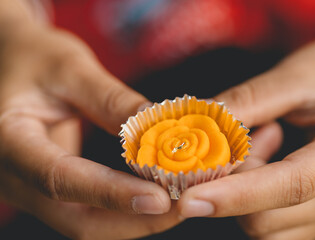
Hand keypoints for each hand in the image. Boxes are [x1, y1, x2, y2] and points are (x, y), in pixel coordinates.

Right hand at [0, 4, 179, 238]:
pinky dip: (123, 210)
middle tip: (180, 207)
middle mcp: (13, 175)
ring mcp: (30, 187)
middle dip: (132, 220)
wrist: (13, 62)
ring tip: (176, 204)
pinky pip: (88, 211)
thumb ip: (111, 100)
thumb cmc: (35, 57)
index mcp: (8, 139)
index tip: (160, 199)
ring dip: (133, 220)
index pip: (59, 178)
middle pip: (75, 219)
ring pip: (85, 223)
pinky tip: (154, 196)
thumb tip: (160, 132)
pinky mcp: (50, 187)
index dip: (111, 194)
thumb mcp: (71, 68)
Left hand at [178, 25, 314, 238]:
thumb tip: (196, 124)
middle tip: (244, 136)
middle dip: (233, 183)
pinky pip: (278, 223)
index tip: (189, 200)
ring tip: (264, 143)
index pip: (291, 186)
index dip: (235, 195)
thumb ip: (249, 101)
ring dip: (244, 191)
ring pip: (269, 228)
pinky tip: (269, 160)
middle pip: (269, 219)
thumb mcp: (300, 76)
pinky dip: (256, 198)